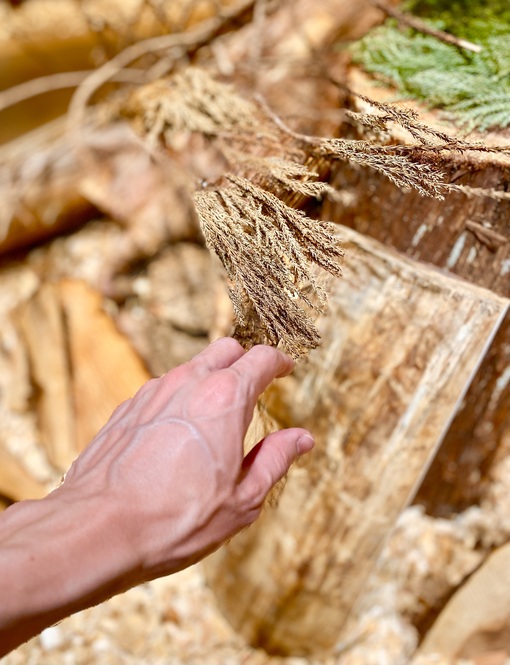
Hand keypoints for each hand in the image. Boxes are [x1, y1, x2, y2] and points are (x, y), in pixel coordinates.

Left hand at [58, 337, 314, 579]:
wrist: (98, 529)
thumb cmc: (176, 520)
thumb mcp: (243, 499)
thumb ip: (276, 460)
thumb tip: (302, 438)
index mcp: (226, 399)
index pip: (261, 359)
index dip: (279, 362)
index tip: (285, 370)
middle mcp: (188, 383)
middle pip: (226, 349)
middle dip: (245, 360)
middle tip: (256, 386)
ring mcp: (153, 392)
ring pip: (192, 367)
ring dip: (211, 379)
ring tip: (217, 416)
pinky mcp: (128, 408)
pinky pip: (163, 389)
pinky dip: (181, 397)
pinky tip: (180, 433)